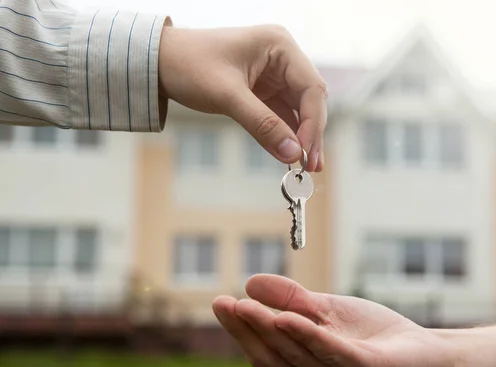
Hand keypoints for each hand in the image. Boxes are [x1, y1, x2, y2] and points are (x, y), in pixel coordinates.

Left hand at [158, 25, 326, 171]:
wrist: (159, 62)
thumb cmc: (189, 65)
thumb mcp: (227, 96)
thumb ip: (262, 125)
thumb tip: (293, 154)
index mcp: (280, 46)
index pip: (311, 88)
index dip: (312, 123)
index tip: (304, 153)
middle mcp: (282, 58)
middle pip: (310, 101)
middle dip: (310, 134)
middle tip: (309, 167)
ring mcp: (274, 75)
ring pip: (299, 111)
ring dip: (301, 138)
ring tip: (305, 169)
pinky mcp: (263, 91)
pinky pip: (282, 116)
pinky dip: (286, 136)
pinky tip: (291, 156)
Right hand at [212, 274, 458, 366]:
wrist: (421, 352)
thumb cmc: (370, 334)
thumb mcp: (326, 309)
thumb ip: (291, 299)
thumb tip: (251, 283)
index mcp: (303, 361)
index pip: (264, 347)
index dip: (240, 328)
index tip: (220, 302)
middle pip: (274, 353)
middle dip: (247, 328)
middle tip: (226, 303)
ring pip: (298, 352)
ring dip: (270, 328)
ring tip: (247, 306)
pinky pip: (334, 354)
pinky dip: (310, 337)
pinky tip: (290, 319)